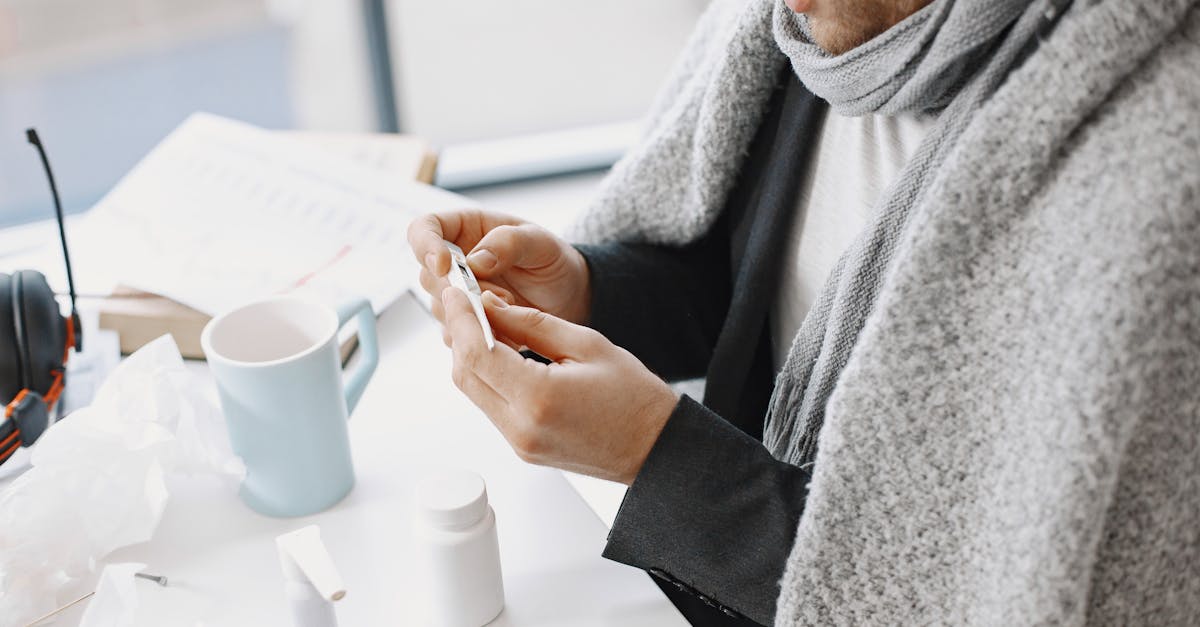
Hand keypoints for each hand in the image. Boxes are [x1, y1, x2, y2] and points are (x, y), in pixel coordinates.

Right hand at [407, 210, 590, 325]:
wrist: (566, 296)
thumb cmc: (552, 260)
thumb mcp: (540, 243)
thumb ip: (508, 243)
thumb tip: (473, 261)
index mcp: (464, 229)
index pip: (423, 230)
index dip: (425, 246)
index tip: (444, 265)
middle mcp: (453, 262)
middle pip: (428, 276)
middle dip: (462, 291)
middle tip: (503, 297)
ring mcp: (457, 295)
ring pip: (442, 308)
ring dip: (475, 314)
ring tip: (512, 310)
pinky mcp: (465, 323)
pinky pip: (457, 334)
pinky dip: (480, 335)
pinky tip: (507, 329)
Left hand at [441, 287, 677, 484]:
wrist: (656, 449)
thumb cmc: (635, 397)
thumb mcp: (587, 344)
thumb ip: (532, 323)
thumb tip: (489, 305)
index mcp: (539, 398)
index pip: (476, 353)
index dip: (460, 318)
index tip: (456, 292)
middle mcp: (521, 427)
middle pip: (464, 374)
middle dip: (459, 334)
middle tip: (465, 303)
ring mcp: (519, 443)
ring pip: (473, 391)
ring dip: (471, 355)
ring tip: (485, 323)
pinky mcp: (522, 449)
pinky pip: (491, 406)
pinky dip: (488, 376)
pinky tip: (500, 353)